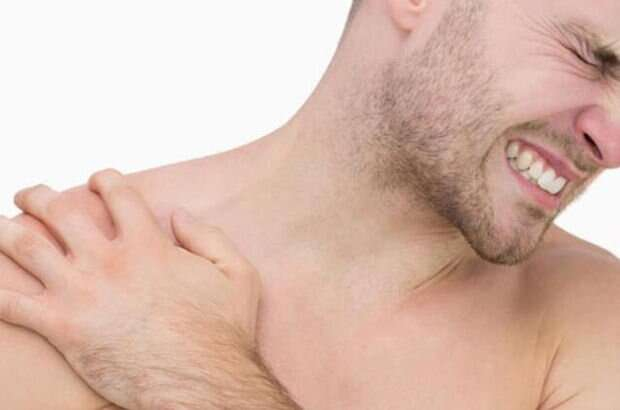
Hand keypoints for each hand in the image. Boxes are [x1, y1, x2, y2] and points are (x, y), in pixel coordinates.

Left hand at [0, 169, 262, 408]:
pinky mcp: (64, 328)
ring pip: (26, 246)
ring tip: (1, 224)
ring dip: (5, 229)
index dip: (104, 180)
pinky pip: (12, 304)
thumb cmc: (222, 333)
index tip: (97, 180)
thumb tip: (179, 215)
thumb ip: (209, 236)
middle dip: (39, 196)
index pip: (117, 194)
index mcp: (148, 245)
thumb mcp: (237, 273)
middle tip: (29, 195)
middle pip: (59, 210)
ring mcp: (82, 293)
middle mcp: (109, 261)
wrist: (203, 383)